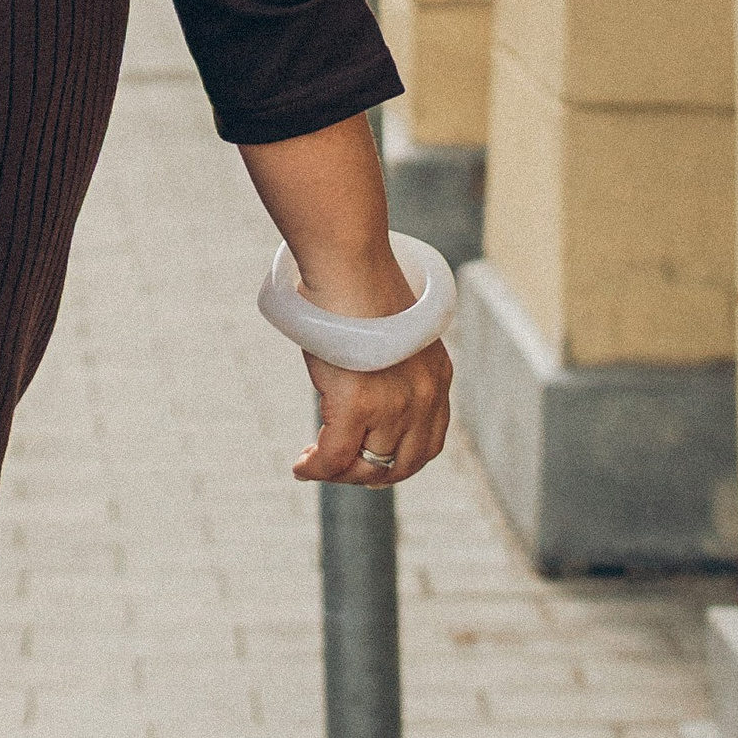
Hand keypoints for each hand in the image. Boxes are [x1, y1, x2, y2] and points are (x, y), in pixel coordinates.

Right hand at [238, 115, 451, 488]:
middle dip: (368, 475)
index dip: (396, 462)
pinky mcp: (358, 406)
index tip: (367, 460)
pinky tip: (301, 466)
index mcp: (436, 378)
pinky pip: (333, 457)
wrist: (348, 262)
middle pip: (400, 464)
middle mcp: (423, 398)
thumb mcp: (389, 331)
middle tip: (338, 469)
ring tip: (313, 464)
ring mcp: (394, 405)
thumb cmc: (358, 284)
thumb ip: (388, 364)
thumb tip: (362, 383)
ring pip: (365, 467)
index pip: (427, 443)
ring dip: (338, 473)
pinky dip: (315, 468)